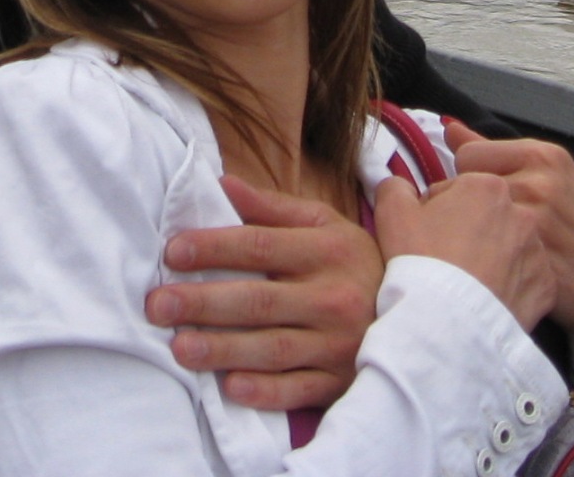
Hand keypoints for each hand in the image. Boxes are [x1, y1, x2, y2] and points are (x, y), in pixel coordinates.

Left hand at [147, 174, 380, 410]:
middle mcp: (334, 297)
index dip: (215, 247)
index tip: (172, 251)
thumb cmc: (353, 264)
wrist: (416, 316)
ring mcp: (338, 344)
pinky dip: (265, 391)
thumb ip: (273, 208)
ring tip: (179, 347)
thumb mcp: (325, 225)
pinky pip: (298, 390)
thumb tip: (221, 184)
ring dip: (223, 350)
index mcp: (328, 251)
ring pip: (272, 349)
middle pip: (258, 300)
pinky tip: (229, 387)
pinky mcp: (339, 382)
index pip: (261, 246)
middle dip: (203, 302)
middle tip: (157, 305)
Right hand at [372, 160, 558, 335]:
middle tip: (447, 259)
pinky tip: (488, 297)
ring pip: (510, 247)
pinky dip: (511, 286)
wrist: (448, 323)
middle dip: (470, 230)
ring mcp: (538, 252)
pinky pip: (526, 279)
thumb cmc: (420, 261)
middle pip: (488, 216)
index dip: (439, 211)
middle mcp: (521, 214)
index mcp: (487, 187)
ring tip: (467, 282)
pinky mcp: (545, 286)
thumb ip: (396, 186)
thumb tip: (401, 185)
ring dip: (493, 257)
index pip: (460, 190)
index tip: (429, 234)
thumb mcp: (392, 212)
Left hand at [444, 124, 573, 350]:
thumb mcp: (551, 178)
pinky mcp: (534, 260)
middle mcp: (542, 182)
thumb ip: (495, 152)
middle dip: (471, 209)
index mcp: (544, 155)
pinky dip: (486, 266)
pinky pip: (483, 255)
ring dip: (476, 238)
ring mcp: (538, 222)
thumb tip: (451, 128)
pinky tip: (505, 272)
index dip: (471, 180)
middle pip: (464, 188)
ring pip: (469, 222)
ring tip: (500, 251)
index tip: (491, 199)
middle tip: (496, 229)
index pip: (467, 155)